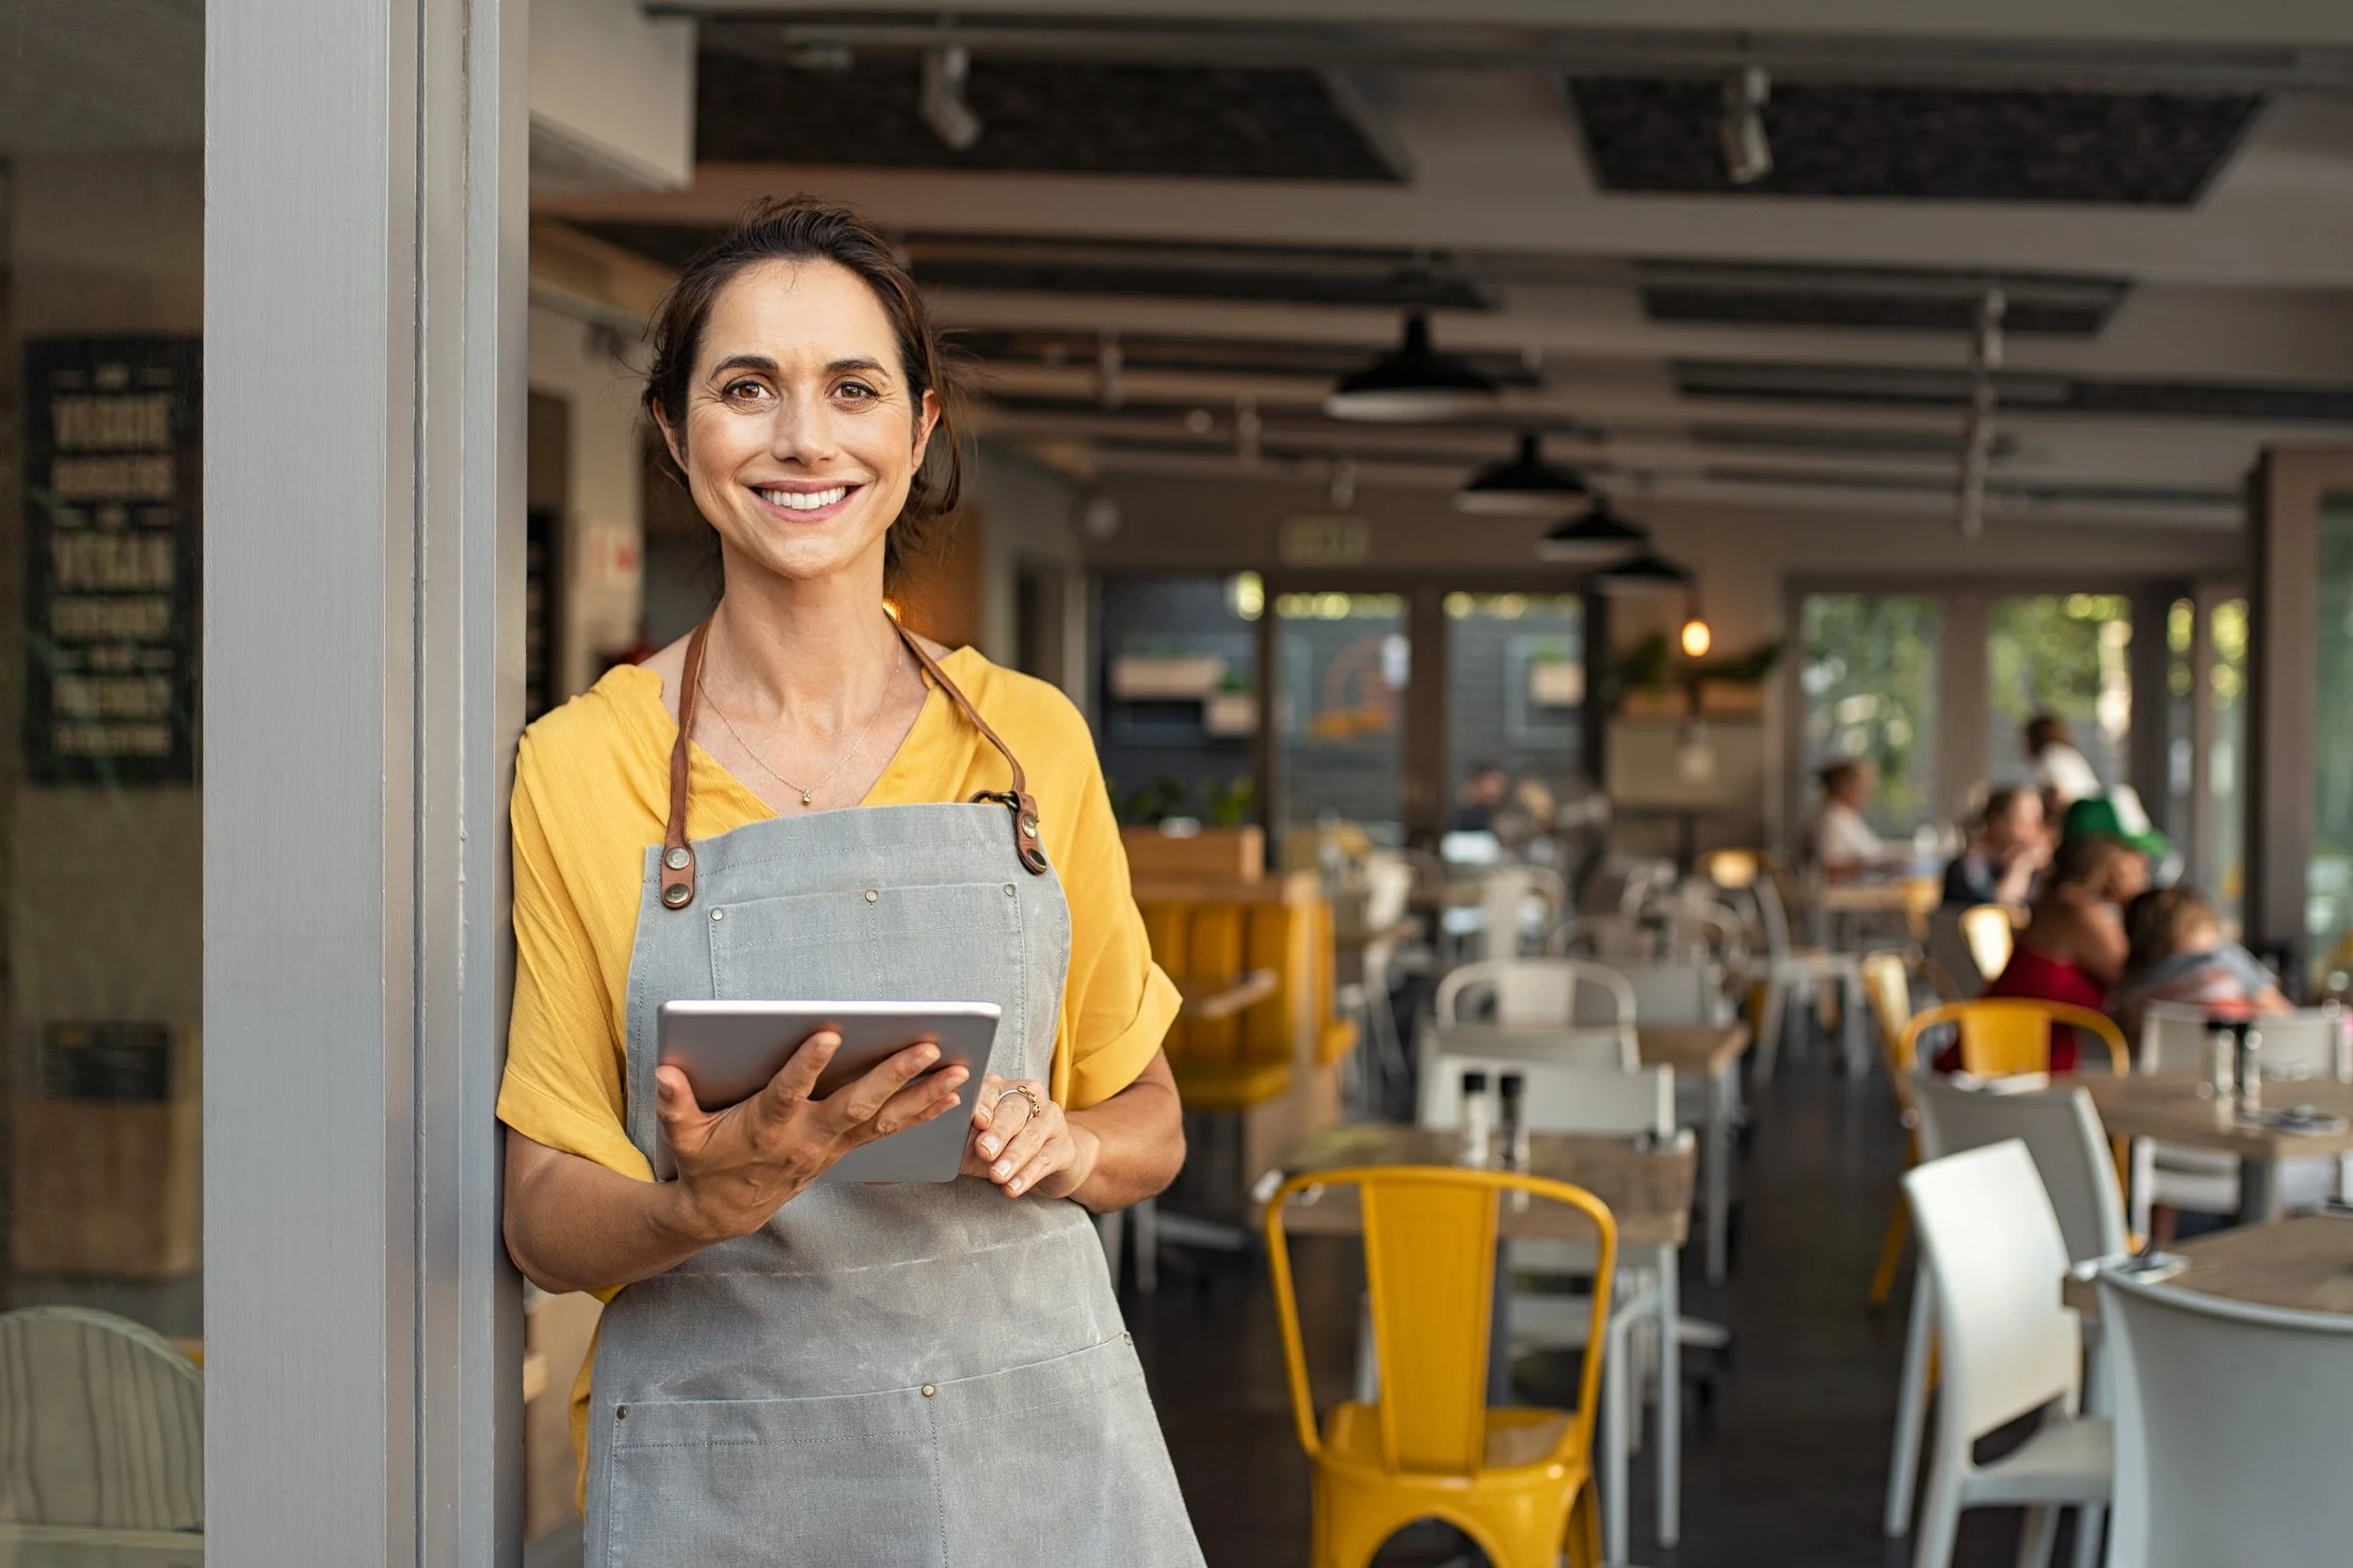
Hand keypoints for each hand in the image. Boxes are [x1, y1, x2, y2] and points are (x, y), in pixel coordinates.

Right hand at [655, 1031, 967, 1243]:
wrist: (726, 1212)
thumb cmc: (705, 1162)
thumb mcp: (683, 1136)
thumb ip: (675, 1104)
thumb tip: (665, 1074)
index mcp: (767, 1127)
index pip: (788, 1093)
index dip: (807, 1066)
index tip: (829, 1034)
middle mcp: (807, 1137)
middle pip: (855, 1104)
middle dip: (893, 1075)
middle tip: (926, 1046)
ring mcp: (831, 1145)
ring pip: (883, 1118)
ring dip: (923, 1094)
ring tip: (959, 1070)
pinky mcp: (844, 1149)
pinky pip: (889, 1129)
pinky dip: (921, 1112)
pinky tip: (951, 1095)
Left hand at [965, 1075, 1097, 1199]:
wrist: (1047, 1162)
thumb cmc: (1002, 1149)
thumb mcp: (975, 1143)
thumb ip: (960, 1140)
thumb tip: (936, 1144)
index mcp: (1001, 1089)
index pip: (991, 1090)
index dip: (984, 1105)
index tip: (976, 1121)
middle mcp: (1029, 1098)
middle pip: (1014, 1110)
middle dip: (998, 1132)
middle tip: (984, 1151)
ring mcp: (1051, 1120)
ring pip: (1031, 1135)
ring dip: (1013, 1157)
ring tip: (998, 1175)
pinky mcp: (1065, 1146)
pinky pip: (1046, 1159)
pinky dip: (1027, 1175)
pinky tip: (1014, 1187)